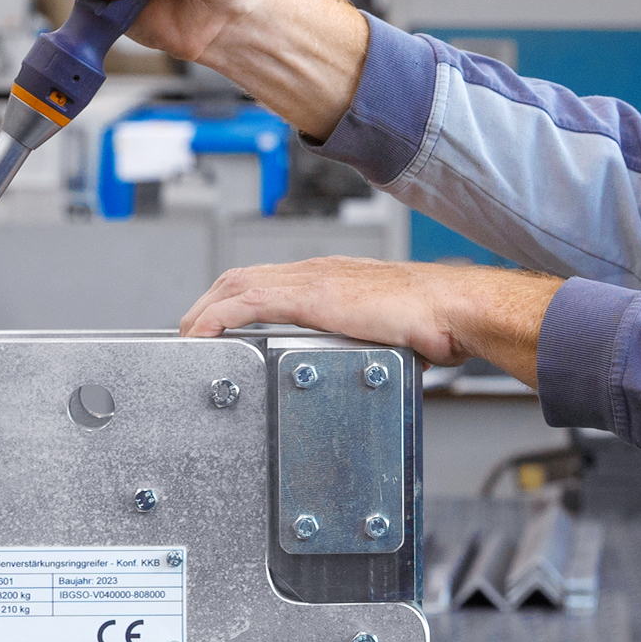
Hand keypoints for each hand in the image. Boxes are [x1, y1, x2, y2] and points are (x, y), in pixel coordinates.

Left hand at [180, 259, 562, 385]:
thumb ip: (370, 345)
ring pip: (235, 284)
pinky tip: (201, 337)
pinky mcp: (309, 296)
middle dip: (208, 305)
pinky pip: (245, 301)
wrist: (452, 309)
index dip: (234, 301)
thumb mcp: (390, 334)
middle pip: (241, 277)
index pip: (266, 280)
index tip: (220, 327)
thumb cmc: (435, 322)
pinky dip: (216, 317)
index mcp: (331, 279)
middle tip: (190, 337)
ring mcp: (311, 280)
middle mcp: (316, 272)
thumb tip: (373, 369)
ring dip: (203, 312)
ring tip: (187, 341)